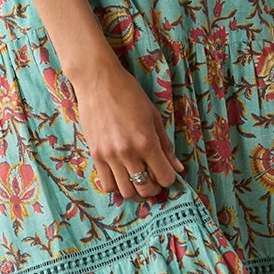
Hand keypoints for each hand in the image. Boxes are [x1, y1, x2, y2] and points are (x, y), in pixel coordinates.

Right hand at [68, 60, 186, 204]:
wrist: (98, 81)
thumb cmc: (129, 94)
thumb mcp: (154, 117)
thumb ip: (166, 146)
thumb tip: (178, 168)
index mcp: (146, 142)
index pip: (165, 177)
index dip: (169, 178)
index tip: (167, 172)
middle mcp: (128, 153)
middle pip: (145, 189)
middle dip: (154, 189)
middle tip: (154, 180)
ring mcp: (109, 156)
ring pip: (125, 191)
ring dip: (135, 191)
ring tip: (138, 180)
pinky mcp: (95, 155)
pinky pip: (106, 184)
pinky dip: (117, 186)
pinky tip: (121, 176)